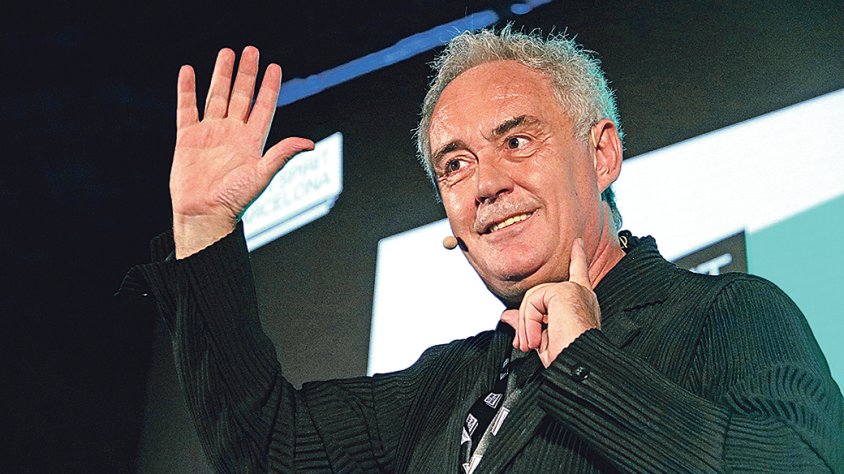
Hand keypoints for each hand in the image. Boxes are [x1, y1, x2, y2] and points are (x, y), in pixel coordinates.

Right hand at [171, 46, 313, 257]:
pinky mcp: (188, 138)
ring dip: (221, 75)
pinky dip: (187, 90)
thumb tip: (309, 143)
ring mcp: (210, 134)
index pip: (263, 106)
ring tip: (226, 53)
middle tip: (251, 50)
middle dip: (246, 73)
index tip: (275, 66)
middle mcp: (232, 134)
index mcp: (252, 141)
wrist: (204, 215)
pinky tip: (189, 71)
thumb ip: (282, 155)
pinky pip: (187, 108)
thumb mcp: (262, 175)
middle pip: (241, 95)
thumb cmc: (235, 201)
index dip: (269, 87)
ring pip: (216, 96)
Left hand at [500, 238, 600, 367]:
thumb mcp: (543, 340)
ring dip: (527, 325)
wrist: (578, 365)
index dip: (578, 258)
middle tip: (528, 343)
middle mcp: (581, 294)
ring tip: (534, 343)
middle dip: (527, 318)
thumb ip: (527, 323)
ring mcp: (573, 290)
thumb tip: (507, 316)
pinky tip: (538, 337)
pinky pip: (533, 301)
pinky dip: (529, 321)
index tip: (577, 244)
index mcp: (581, 303)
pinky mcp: (564, 291)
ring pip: (532, 298)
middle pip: (539, 293)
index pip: (578, 274)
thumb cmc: (569, 357)